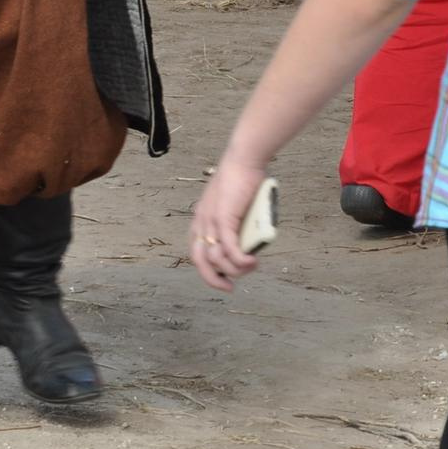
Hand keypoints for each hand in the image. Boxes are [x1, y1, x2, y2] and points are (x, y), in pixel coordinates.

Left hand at [187, 155, 271, 290]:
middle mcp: (201, 223)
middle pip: (199, 260)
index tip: (224, 281)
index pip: (196, 253)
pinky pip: (228, 247)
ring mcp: (211, 221)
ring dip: (235, 269)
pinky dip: (239, 259)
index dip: (207, 271)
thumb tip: (251, 247)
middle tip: (230, 287)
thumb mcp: (237, 211)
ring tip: (251, 265)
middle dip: (213, 279)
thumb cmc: (243, 183)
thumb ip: (240, 229)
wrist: (243, 161)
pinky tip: (251, 262)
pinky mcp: (224, 218)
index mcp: (201, 221)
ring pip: (216, 258)